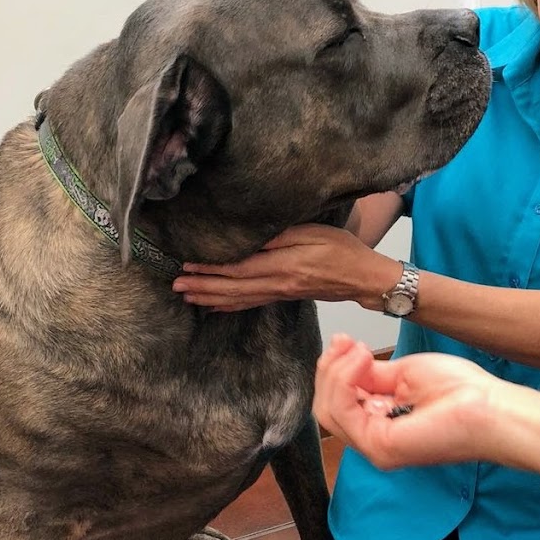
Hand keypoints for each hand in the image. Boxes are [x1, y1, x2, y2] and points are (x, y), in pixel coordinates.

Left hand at [173, 224, 400, 311]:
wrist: (363, 278)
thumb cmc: (342, 250)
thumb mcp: (314, 232)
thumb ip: (282, 235)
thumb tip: (251, 237)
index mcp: (285, 265)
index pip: (240, 267)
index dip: (212, 267)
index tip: (188, 263)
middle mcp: (278, 283)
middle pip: (233, 287)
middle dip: (202, 285)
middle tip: (176, 283)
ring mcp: (280, 293)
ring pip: (238, 298)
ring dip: (210, 297)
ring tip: (186, 295)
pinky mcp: (284, 297)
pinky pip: (251, 303)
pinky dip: (229, 305)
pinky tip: (216, 306)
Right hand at [314, 334, 507, 468]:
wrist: (489, 407)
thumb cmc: (463, 393)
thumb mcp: (405, 373)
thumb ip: (372, 374)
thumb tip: (347, 360)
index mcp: (380, 422)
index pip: (337, 400)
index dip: (334, 367)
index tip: (344, 340)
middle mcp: (373, 438)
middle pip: (325, 406)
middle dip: (329, 368)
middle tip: (346, 342)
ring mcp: (374, 446)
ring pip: (327, 410)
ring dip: (336, 371)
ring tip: (360, 350)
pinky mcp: (379, 446)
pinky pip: (341, 411)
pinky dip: (344, 379)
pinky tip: (362, 359)